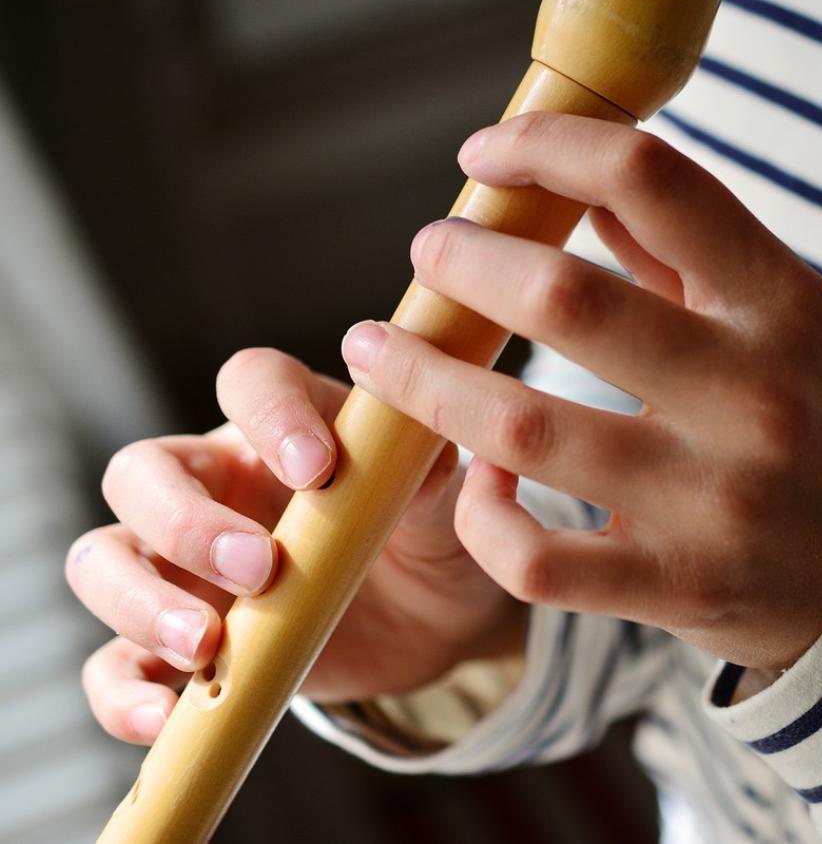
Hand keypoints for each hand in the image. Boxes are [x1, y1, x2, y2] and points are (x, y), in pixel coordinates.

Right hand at [68, 350, 522, 744]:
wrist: (430, 622)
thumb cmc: (427, 536)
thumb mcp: (440, 502)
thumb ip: (422, 473)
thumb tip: (413, 443)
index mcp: (280, 429)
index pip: (250, 383)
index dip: (271, 414)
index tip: (318, 469)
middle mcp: (214, 486)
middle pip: (142, 473)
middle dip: (186, 521)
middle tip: (259, 568)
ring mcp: (184, 566)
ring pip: (103, 561)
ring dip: (139, 601)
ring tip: (203, 645)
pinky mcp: (177, 645)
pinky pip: (113, 665)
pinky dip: (121, 692)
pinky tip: (161, 716)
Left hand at [341, 113, 821, 672]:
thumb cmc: (817, 419)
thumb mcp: (780, 314)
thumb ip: (681, 246)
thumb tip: (571, 177)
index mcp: (778, 304)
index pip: (652, 180)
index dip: (548, 147)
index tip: (488, 154)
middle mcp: (750, 396)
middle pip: (562, 301)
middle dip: (463, 264)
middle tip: (427, 253)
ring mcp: (710, 501)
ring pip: (520, 430)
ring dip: (426, 382)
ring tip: (384, 353)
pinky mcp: (673, 586)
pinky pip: (532, 558)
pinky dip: (482, 515)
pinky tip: (479, 483)